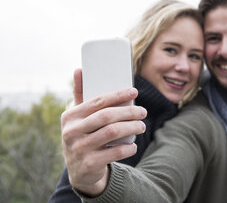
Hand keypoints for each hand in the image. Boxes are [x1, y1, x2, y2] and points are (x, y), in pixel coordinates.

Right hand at [61, 69, 146, 195]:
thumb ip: (80, 95)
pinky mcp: (89, 164)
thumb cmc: (83, 136)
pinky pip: (115, 152)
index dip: (118, 95)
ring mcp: (79, 149)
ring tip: (142, 126)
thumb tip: (79, 70)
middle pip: (107, 116)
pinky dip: (128, 148)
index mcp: (69, 116)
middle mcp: (71, 132)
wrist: (80, 171)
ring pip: (112, 132)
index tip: (134, 92)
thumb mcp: (79, 118)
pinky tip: (133, 145)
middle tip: (143, 112)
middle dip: (129, 112)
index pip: (97, 101)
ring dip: (132, 128)